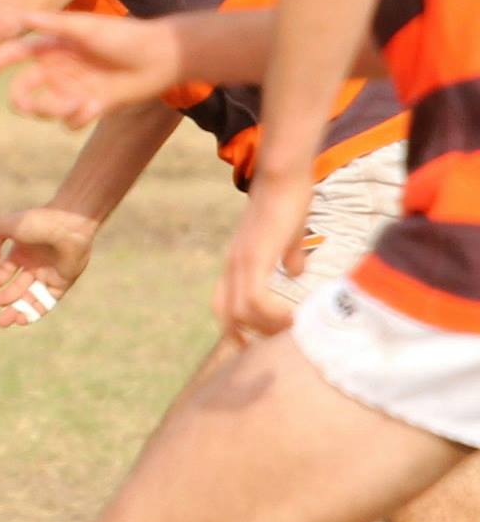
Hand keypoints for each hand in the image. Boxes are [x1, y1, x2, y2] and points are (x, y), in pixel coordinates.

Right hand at [0, 11, 183, 128]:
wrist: (161, 58)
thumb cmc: (125, 37)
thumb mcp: (87, 29)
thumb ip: (53, 24)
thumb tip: (20, 16)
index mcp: (52, 47)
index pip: (13, 55)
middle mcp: (57, 69)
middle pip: (23, 91)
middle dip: (24, 101)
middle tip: (30, 106)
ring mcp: (71, 89)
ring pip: (44, 110)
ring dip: (56, 111)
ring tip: (82, 104)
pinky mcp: (88, 106)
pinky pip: (69, 122)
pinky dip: (79, 118)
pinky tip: (96, 107)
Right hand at [0, 207, 94, 326]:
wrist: (69, 224)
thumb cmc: (38, 221)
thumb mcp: (4, 226)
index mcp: (21, 252)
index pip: (6, 272)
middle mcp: (34, 265)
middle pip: (16, 289)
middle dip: (3, 300)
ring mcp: (48, 275)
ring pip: (30, 298)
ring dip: (16, 310)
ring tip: (4, 321)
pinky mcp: (62, 284)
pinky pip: (47, 302)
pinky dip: (35, 312)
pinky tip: (22, 319)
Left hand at [215, 167, 313, 341]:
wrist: (282, 175)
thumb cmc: (288, 202)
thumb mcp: (287, 235)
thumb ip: (289, 256)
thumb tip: (296, 272)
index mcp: (238, 263)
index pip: (224, 306)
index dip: (238, 330)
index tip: (262, 345)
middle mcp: (233, 266)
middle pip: (226, 316)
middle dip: (249, 338)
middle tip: (278, 346)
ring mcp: (241, 261)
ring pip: (240, 313)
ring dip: (266, 329)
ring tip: (292, 333)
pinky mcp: (255, 256)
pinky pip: (254, 299)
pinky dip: (272, 315)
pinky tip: (294, 319)